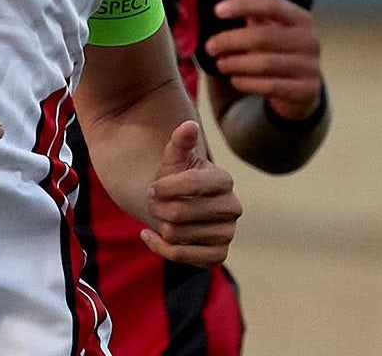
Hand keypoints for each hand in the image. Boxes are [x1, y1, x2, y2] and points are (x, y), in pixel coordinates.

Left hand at [140, 120, 241, 266]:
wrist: (175, 205)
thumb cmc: (174, 178)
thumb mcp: (174, 157)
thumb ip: (180, 141)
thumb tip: (189, 124)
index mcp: (224, 180)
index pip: (194, 183)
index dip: (165, 186)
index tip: (154, 186)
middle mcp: (233, 207)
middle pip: (180, 212)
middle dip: (157, 207)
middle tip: (153, 201)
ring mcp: (228, 233)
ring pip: (178, 234)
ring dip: (158, 225)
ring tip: (158, 215)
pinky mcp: (218, 255)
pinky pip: (183, 257)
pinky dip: (160, 247)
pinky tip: (149, 235)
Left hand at [206, 0, 323, 120]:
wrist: (303, 86)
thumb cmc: (280, 48)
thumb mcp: (269, 25)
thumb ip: (254, 7)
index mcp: (301, 19)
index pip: (272, 5)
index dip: (244, 6)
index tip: (217, 10)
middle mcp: (310, 41)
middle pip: (264, 36)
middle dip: (231, 40)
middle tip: (210, 46)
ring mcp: (310, 67)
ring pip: (266, 63)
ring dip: (236, 63)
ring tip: (220, 63)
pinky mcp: (306, 90)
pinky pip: (271, 86)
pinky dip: (248, 83)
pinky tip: (234, 80)